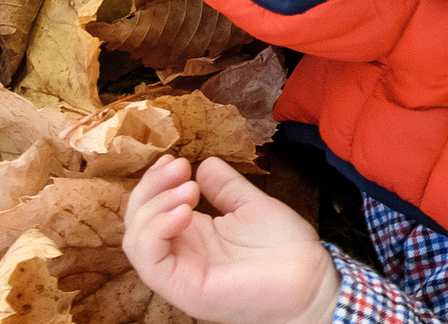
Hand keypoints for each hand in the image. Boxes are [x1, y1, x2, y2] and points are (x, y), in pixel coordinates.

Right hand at [123, 155, 340, 323]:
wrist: (312, 281)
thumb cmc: (287, 250)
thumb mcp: (251, 206)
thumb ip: (225, 187)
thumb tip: (205, 164)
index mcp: (193, 238)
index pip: (150, 209)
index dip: (155, 181)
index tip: (176, 160)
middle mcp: (181, 256)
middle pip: (136, 221)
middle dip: (151, 186)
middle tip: (179, 167)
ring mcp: (180, 274)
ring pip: (135, 240)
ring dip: (154, 205)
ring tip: (189, 190)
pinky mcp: (184, 289)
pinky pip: (150, 261)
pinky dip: (156, 230)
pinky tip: (184, 211)